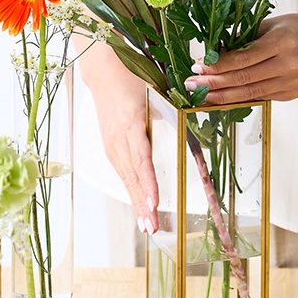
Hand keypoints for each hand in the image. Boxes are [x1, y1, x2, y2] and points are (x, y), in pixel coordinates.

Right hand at [81, 42, 158, 233]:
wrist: (103, 70)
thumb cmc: (131, 77)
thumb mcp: (155, 92)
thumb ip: (172, 115)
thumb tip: (193, 136)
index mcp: (130, 124)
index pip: (141, 159)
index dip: (147, 182)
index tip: (154, 202)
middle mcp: (117, 138)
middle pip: (132, 176)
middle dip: (142, 204)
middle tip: (152, 227)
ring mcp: (111, 143)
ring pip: (126, 178)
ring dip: (136, 203)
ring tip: (147, 225)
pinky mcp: (109, 145)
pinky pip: (122, 172)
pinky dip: (131, 190)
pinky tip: (139, 205)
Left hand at [184, 13, 297, 104]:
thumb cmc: (293, 27)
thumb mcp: (268, 25)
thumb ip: (242, 41)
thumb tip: (211, 56)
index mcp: (283, 42)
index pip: (243, 58)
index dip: (218, 65)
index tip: (198, 66)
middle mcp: (290, 64)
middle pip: (244, 79)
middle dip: (213, 84)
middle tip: (191, 84)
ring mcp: (293, 82)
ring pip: (250, 93)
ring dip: (222, 96)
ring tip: (201, 95)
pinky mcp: (292, 93)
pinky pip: (260, 97)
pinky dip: (239, 98)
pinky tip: (222, 97)